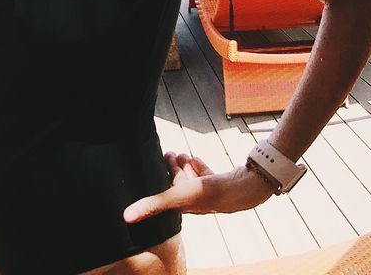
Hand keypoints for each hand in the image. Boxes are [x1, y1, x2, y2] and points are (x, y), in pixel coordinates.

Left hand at [123, 153, 275, 223]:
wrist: (244, 187)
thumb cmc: (210, 194)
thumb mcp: (178, 196)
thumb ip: (153, 204)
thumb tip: (126, 217)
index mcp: (183, 206)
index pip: (165, 193)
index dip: (158, 179)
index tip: (153, 165)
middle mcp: (195, 201)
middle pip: (178, 183)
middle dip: (172, 169)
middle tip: (167, 154)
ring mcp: (209, 191)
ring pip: (192, 178)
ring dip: (184, 166)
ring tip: (180, 154)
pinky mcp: (221, 182)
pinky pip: (206, 174)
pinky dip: (198, 166)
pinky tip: (194, 158)